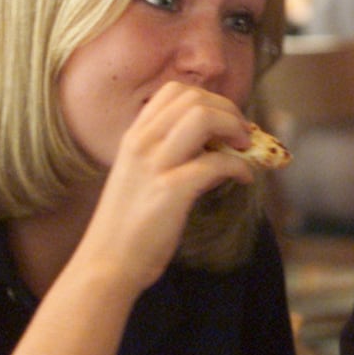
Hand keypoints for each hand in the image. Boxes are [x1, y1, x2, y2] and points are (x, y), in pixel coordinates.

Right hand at [72, 81, 253, 292]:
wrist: (108, 264)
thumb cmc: (131, 225)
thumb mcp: (144, 177)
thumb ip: (172, 156)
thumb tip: (217, 148)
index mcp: (134, 136)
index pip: (175, 91)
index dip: (211, 100)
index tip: (227, 122)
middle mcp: (141, 143)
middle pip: (195, 99)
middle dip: (229, 111)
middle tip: (244, 135)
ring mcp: (153, 164)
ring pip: (202, 117)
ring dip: (234, 128)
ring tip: (245, 148)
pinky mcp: (169, 190)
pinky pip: (216, 163)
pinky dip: (239, 168)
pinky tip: (244, 179)